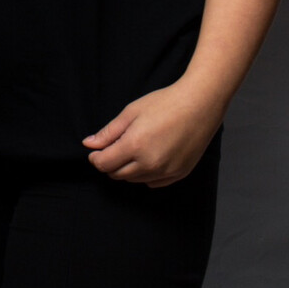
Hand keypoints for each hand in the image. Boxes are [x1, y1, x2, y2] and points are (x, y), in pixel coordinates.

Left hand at [83, 80, 222, 186]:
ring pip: (135, 180)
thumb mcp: (130, 113)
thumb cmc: (164, 104)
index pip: (104, 164)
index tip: (95, 150)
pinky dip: (145, 175)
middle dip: (109, 164)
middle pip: (118, 175)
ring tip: (131, 150)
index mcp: (134, 146)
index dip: (95, 158)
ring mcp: (166, 171)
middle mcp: (150, 164)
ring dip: (126, 170)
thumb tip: (89, 144)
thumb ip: (108, 132)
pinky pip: (154, 183)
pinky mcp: (179, 174)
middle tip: (112, 149)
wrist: (200, 105)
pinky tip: (146, 158)